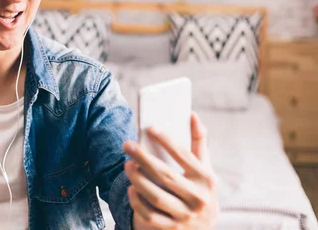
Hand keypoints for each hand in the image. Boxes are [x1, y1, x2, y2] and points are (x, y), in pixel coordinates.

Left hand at [124, 112, 218, 229]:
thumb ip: (198, 142)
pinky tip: (130, 189)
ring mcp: (185, 216)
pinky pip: (150, 216)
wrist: (204, 226)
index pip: (185, 156)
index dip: (167, 141)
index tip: (150, 128)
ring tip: (127, 165)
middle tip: (127, 145)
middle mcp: (198, 199)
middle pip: (166, 175)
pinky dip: (138, 202)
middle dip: (144, 158)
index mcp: (207, 180)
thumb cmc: (200, 187)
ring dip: (138, 180)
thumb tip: (192, 115)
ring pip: (156, 197)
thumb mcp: (204, 167)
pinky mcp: (172, 228)